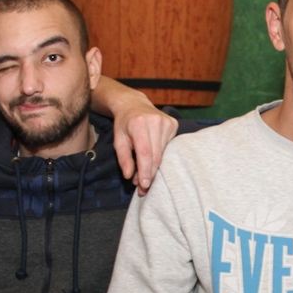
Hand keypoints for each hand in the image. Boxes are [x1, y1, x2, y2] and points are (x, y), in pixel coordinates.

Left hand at [95, 77, 177, 194]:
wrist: (134, 104)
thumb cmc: (124, 124)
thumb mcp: (118, 140)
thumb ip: (123, 158)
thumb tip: (129, 176)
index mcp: (138, 124)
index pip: (145, 153)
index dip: (145, 171)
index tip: (144, 186)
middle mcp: (155, 121)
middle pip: (156, 155)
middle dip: (150, 174)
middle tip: (143, 189)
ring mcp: (167, 122)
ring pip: (163, 154)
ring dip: (154, 167)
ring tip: (145, 175)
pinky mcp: (174, 124)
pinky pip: (168, 147)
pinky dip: (160, 156)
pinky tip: (153, 158)